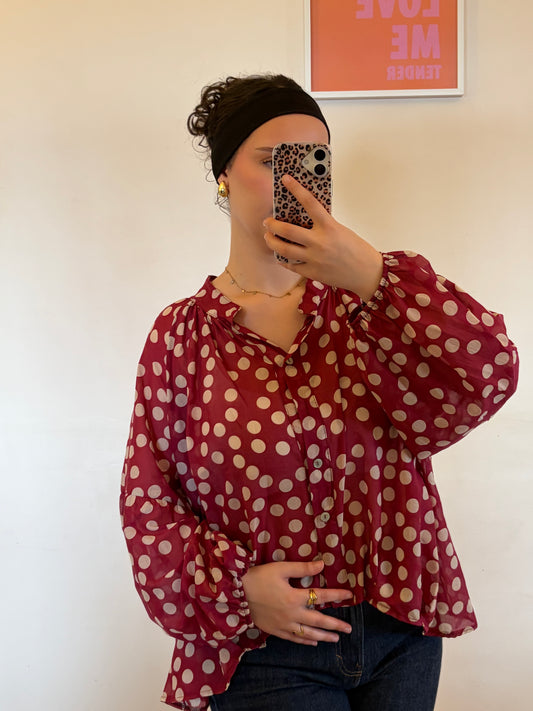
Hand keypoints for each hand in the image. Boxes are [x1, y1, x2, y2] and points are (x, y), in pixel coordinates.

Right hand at [242, 559, 353, 646]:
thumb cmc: (259, 577)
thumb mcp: (281, 568)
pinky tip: (312, 642)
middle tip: (348, 629)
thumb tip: (322, 565)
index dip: (336, 595)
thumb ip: (302, 568)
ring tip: (335, 639)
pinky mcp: (274, 630)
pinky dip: (304, 641)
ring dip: (323, 636)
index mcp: (294, 597)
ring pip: (307, 634)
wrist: (237, 593)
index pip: (321, 597)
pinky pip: (293, 638)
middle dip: (335, 625)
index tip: (349, 595)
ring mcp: (283, 625)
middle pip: (318, 621)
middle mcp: (292, 614)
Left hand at [263, 174, 382, 302]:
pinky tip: (280, 255)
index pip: (310, 203)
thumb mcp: (341, 231)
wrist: (367, 273)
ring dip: (272, 242)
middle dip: (273, 225)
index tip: (285, 179)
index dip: (296, 189)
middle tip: (267, 221)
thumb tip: (304, 221)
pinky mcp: (312, 272)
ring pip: (284, 249)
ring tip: (268, 237)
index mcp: (330, 227)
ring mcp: (315, 259)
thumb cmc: (356, 250)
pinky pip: (291, 265)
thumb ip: (323, 226)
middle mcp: (320, 242)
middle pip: (288, 231)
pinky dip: (283, 259)